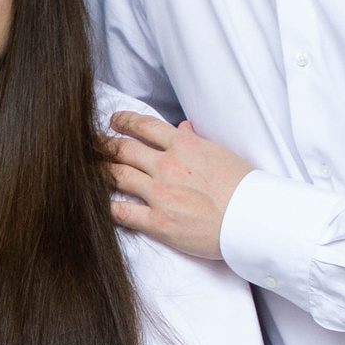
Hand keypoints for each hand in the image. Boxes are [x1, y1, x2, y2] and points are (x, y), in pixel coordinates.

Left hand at [106, 109, 252, 262]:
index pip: (143, 125)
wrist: (254, 219)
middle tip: (93, 146)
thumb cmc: (243, 187)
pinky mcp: (158, 222)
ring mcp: (160, 194)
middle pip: (122, 149)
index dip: (123, 121)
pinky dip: (107, 206)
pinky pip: (121, 212)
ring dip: (100, 172)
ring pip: (116, 176)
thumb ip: (195, 140)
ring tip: (90, 171)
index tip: (113, 122)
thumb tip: (182, 128)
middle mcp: (168, 166)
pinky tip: (99, 204)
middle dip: (103, 146)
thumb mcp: (220, 154)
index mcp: (184, 145)